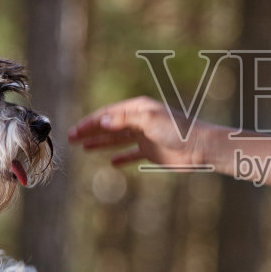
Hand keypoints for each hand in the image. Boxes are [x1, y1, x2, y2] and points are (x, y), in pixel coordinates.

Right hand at [67, 96, 213, 169]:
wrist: (200, 147)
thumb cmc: (178, 130)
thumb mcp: (149, 120)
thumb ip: (124, 119)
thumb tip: (102, 120)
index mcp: (138, 108)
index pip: (108, 114)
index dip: (89, 123)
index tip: (73, 131)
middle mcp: (140, 120)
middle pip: (109, 126)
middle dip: (90, 132)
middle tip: (71, 139)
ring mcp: (145, 136)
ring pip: (117, 140)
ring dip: (101, 143)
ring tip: (84, 148)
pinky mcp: (152, 151)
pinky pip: (132, 154)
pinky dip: (121, 157)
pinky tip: (112, 162)